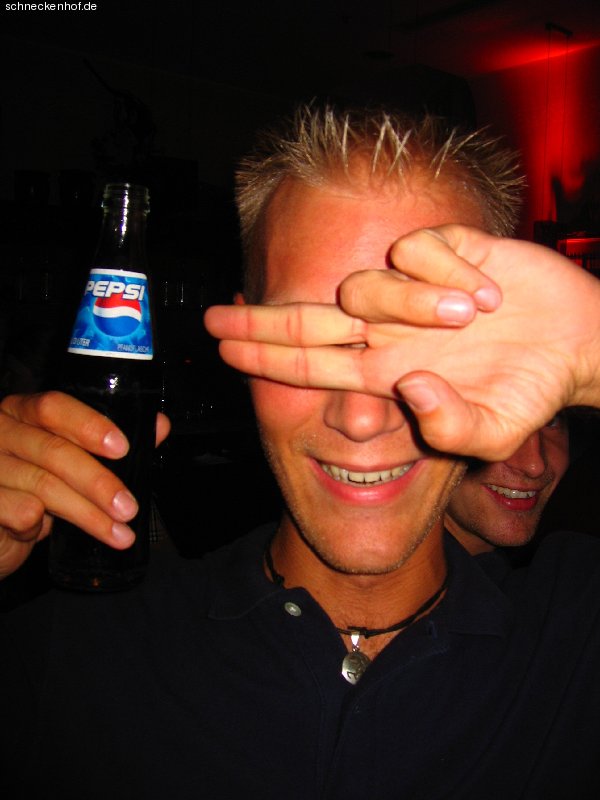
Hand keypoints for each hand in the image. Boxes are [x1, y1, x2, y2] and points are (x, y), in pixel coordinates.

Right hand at [0, 392, 169, 578]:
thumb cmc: (32, 490)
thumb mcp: (72, 465)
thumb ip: (111, 444)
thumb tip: (159, 426)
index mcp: (23, 413)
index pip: (54, 407)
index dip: (89, 426)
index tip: (122, 448)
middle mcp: (0, 433)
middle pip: (53, 451)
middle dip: (98, 482)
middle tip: (128, 507)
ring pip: (42, 486)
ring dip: (87, 514)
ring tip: (118, 533)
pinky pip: (18, 511)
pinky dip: (38, 525)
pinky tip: (47, 532)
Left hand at [204, 225, 599, 459]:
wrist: (575, 343)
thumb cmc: (531, 390)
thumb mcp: (495, 431)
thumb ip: (451, 426)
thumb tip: (409, 385)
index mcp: (389, 372)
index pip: (312, 364)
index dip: (266, 357)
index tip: (223, 348)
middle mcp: (388, 329)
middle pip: (307, 321)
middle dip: (259, 321)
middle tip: (212, 317)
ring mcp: (411, 290)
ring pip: (368, 283)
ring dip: (414, 301)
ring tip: (475, 316)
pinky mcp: (444, 250)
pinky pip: (419, 249)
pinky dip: (449, 270)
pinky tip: (486, 289)